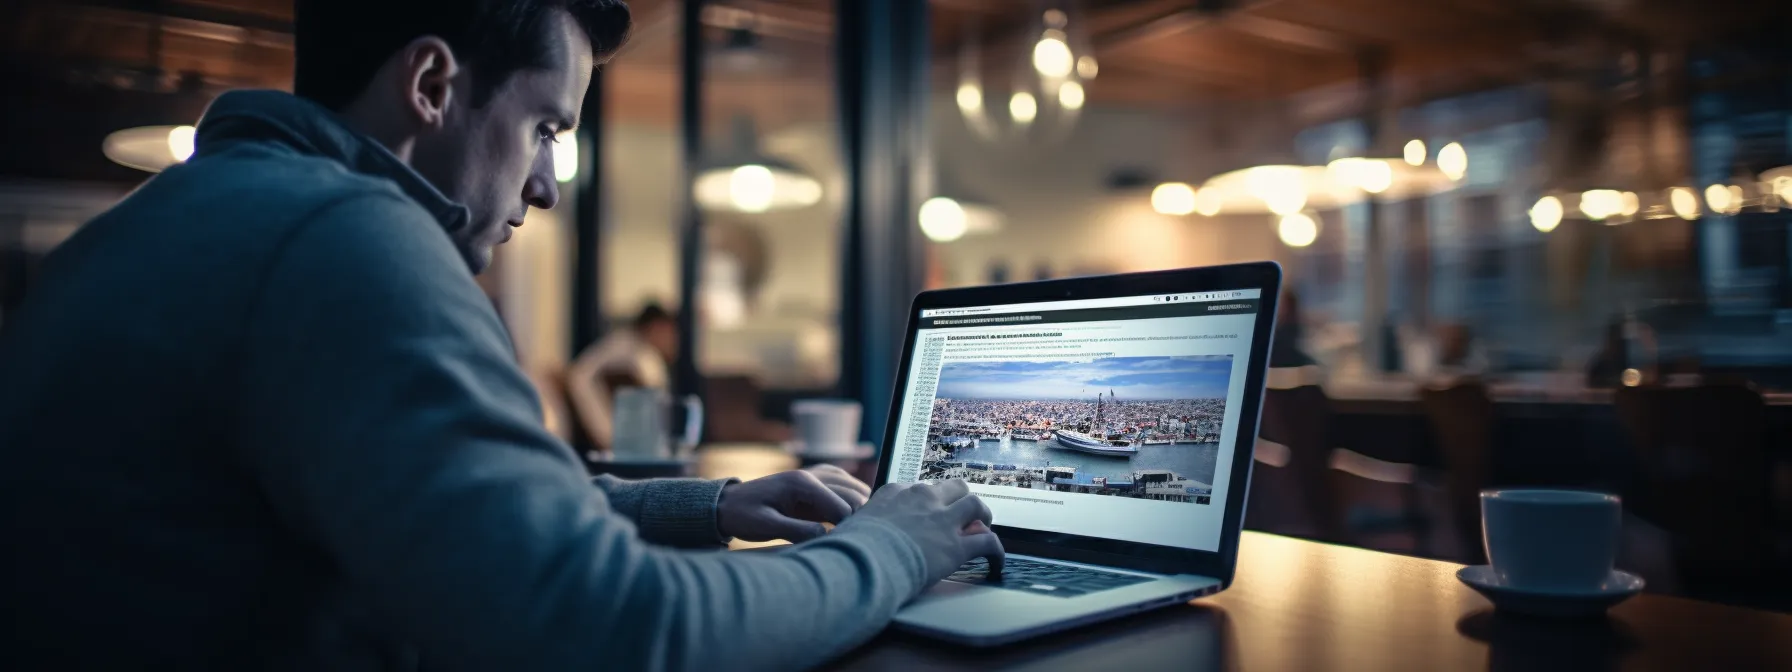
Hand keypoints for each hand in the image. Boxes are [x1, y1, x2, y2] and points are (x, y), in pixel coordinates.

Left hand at [716, 464, 871, 541]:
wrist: (728, 504)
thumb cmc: (744, 515)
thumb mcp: (766, 527)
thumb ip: (797, 531)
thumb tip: (827, 535)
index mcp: (802, 483)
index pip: (842, 506)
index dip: (848, 528)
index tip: (845, 547)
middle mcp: (812, 474)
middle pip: (854, 495)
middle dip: (857, 518)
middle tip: (850, 543)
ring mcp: (815, 473)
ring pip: (854, 487)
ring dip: (857, 508)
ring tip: (850, 532)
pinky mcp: (815, 479)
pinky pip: (844, 484)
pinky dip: (850, 499)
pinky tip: (846, 517)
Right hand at [838, 479, 1003, 583]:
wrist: (859, 564)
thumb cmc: (847, 551)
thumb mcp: (850, 527)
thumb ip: (861, 525)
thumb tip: (849, 535)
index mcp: (895, 492)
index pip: (921, 489)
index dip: (930, 501)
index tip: (930, 511)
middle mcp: (922, 499)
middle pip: (954, 486)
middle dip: (961, 499)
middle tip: (963, 514)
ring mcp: (942, 521)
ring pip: (976, 504)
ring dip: (982, 516)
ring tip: (983, 528)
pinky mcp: (956, 546)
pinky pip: (988, 542)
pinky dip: (996, 550)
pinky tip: (996, 561)